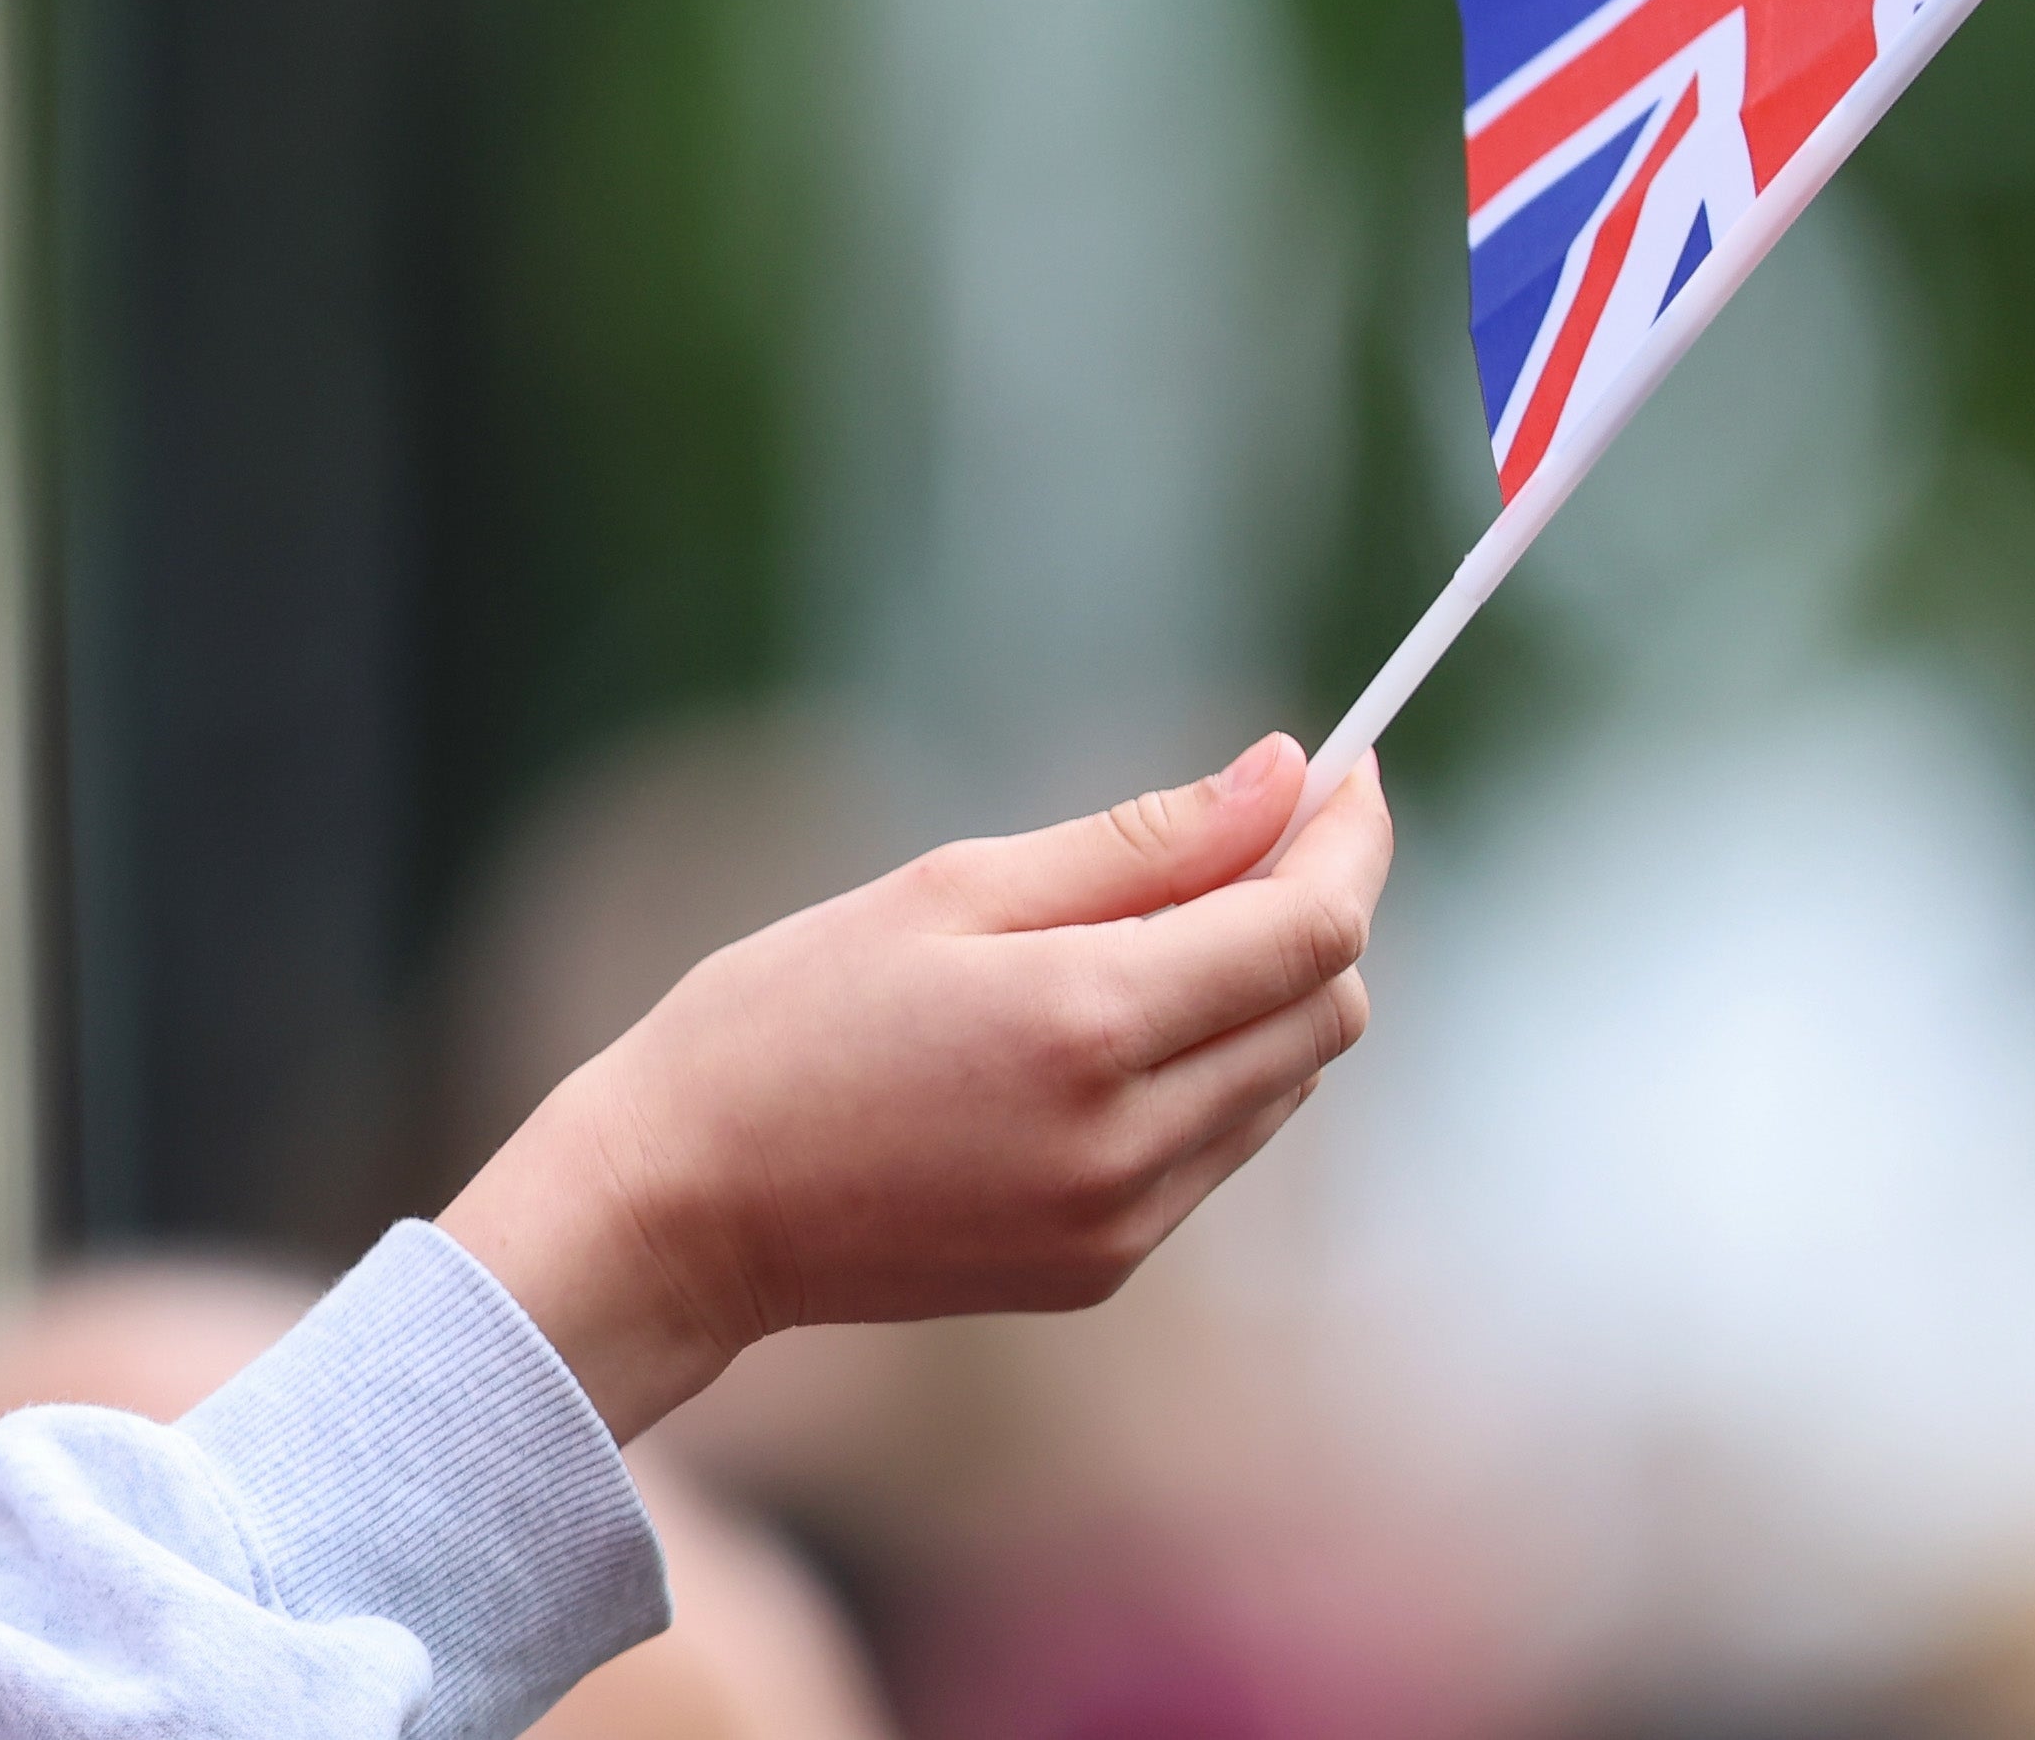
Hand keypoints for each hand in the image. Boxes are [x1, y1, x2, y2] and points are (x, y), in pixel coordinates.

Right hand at [436, 732, 1388, 1438]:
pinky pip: (1217, 1149)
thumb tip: (1281, 777)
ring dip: (1264, 990)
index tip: (1349, 766)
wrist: (684, 1206)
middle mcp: (1129, 1140)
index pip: (1308, 930)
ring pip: (1285, 1084)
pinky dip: (1207, 1068)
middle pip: (1326, 1011)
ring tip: (1147, 922)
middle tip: (1248, 826)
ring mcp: (1124, 1220)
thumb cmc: (784, 1018)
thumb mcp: (943, 892)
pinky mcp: (1104, 1268)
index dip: (1349, 840)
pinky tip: (1103, 1024)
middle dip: (1315, 907)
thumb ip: (1134, 843)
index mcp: (1085, 1025)